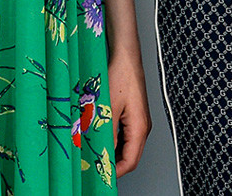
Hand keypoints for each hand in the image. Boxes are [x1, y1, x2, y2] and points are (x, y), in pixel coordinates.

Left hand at [103, 0, 149, 175]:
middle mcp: (140, 126)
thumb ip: (102, 130)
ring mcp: (135, 119)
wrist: (124, 53)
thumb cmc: (120, 75)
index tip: (101, 178)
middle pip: (128, 155)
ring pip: (123, 143)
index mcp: (140, 128)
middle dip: (111, 163)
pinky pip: (120, 131)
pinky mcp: (129, 111)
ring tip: (91, 152)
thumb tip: (94, 148)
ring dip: (108, 149)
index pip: (131, 161)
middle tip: (93, 167)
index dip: (116, 172)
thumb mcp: (107, 106)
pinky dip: (108, 136)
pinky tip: (94, 134)